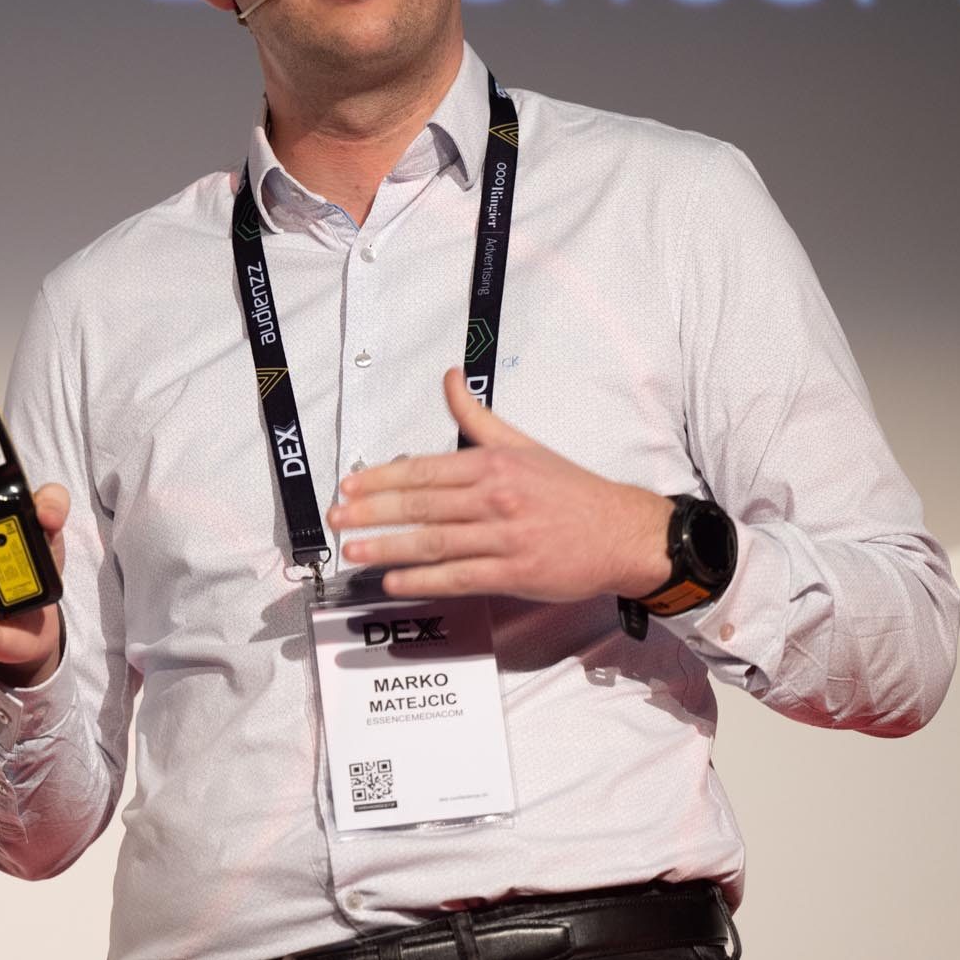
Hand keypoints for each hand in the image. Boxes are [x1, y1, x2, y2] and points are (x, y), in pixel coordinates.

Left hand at [327, 369, 672, 601]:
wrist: (622, 532)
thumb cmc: (569, 490)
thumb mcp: (523, 445)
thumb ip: (477, 418)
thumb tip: (448, 378)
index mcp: (494, 464)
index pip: (424, 470)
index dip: (381, 478)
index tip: (350, 487)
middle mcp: (496, 497)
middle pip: (422, 505)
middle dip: (373, 512)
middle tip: (338, 519)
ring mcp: (506, 537)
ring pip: (435, 541)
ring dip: (389, 547)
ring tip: (354, 551)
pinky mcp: (516, 573)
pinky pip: (460, 576)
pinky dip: (424, 579)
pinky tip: (394, 581)